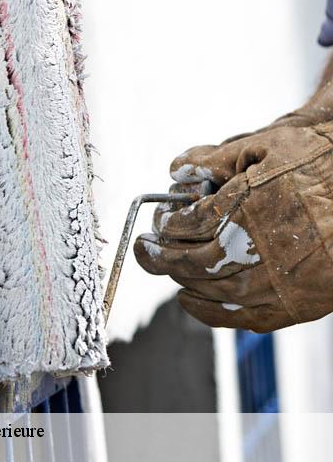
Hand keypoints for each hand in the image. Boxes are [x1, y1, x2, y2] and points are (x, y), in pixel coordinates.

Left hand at [134, 123, 332, 331]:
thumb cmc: (320, 162)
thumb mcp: (265, 145)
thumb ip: (215, 158)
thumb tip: (177, 169)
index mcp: (249, 206)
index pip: (189, 224)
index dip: (167, 223)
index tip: (159, 221)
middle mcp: (260, 249)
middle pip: (193, 261)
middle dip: (162, 256)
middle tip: (145, 249)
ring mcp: (279, 282)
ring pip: (213, 291)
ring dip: (181, 280)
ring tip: (166, 268)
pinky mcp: (296, 304)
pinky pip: (241, 316)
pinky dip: (209, 312)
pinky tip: (190, 299)